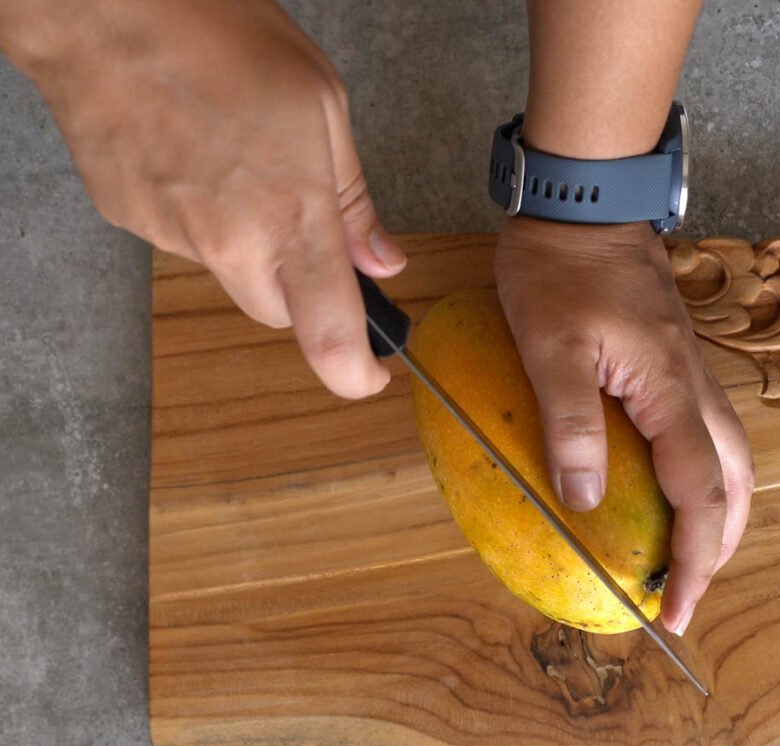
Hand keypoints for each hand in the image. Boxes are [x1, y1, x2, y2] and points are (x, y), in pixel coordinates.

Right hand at [7, 0, 404, 397]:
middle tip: (300, 222)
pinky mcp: (132, 222)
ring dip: (248, 243)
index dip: (355, 373)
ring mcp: (173, 236)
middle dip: (301, 288)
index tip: (371, 375)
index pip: (330, 335)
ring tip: (236, 163)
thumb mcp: (321, 105)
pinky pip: (184, 242)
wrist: (100, 5)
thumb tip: (380, 261)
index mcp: (290, 217)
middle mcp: (229, 243)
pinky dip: (201, 216)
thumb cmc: (215, 32)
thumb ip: (353, 199)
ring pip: (231, 274)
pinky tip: (193, 160)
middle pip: (279, 313)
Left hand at [493, 216, 754, 635]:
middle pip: (735, 486)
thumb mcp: (550, 350)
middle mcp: (696, 390)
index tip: (673, 612)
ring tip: (687, 555)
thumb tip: (586, 501)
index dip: (695, 562)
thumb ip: (571, 425)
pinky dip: (700, 480)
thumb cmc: (561, 271)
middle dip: (719, 548)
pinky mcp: (674, 367)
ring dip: (717, 516)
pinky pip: (705, 437)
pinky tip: (669, 490)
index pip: (700, 497)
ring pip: (729, 462)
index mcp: (671, 393)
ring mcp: (691, 376)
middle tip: (685, 592)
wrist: (585, 205)